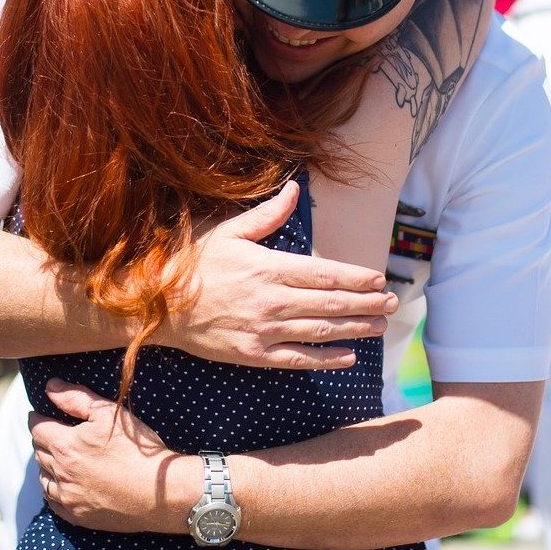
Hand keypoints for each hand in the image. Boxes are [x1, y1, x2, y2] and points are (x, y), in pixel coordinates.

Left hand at [30, 378, 188, 531]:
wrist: (159, 492)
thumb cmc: (137, 448)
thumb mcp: (109, 413)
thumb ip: (76, 398)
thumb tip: (50, 386)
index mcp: (66, 446)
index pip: (37, 429)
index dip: (36, 419)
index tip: (37, 414)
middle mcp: (61, 474)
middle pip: (38, 452)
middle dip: (42, 439)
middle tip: (49, 432)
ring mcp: (68, 498)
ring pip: (43, 478)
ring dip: (45, 465)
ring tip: (55, 456)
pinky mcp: (77, 517)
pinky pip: (53, 502)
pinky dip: (53, 489)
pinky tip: (62, 483)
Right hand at [155, 181, 397, 370]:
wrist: (157, 305)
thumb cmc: (193, 263)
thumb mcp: (228, 231)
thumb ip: (267, 215)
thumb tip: (294, 189)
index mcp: (269, 267)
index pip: (325, 274)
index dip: (356, 277)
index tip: (379, 278)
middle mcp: (273, 301)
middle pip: (331, 304)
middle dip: (366, 303)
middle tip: (393, 304)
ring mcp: (265, 331)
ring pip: (322, 332)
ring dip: (356, 328)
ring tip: (380, 325)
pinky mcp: (254, 355)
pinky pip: (299, 360)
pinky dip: (326, 359)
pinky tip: (348, 357)